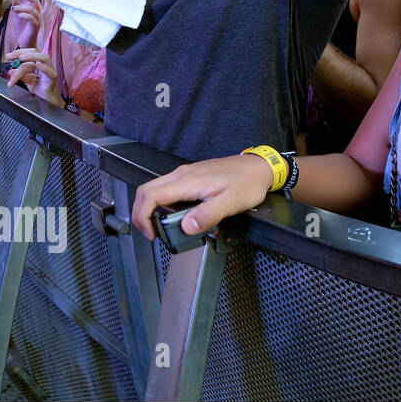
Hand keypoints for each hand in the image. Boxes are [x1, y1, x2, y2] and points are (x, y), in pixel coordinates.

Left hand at [5, 47, 59, 104]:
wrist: (48, 100)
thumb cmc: (41, 89)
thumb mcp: (28, 81)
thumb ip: (21, 76)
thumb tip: (10, 71)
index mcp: (38, 64)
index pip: (29, 53)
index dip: (18, 52)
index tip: (9, 56)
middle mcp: (44, 65)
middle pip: (36, 52)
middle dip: (22, 52)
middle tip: (12, 57)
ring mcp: (50, 71)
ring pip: (44, 58)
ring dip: (32, 57)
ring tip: (21, 58)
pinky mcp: (52, 79)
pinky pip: (49, 72)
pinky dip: (44, 68)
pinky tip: (37, 64)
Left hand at [8, 0, 41, 31]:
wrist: (25, 44)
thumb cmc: (22, 31)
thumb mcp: (17, 17)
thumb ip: (17, 7)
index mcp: (34, 11)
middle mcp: (37, 15)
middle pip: (36, 1)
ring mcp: (37, 21)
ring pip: (33, 9)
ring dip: (22, 7)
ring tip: (13, 8)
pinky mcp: (35, 28)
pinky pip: (32, 19)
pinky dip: (24, 15)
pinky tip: (18, 15)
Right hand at [131, 153, 277, 240]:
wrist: (259, 167)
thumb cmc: (248, 182)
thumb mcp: (230, 203)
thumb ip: (207, 215)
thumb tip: (187, 227)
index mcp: (188, 181)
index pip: (150, 195)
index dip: (143, 217)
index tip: (151, 234)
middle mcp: (183, 175)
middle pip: (146, 191)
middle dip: (141, 214)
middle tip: (151, 233)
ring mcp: (187, 174)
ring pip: (156, 189)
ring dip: (152, 209)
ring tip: (162, 228)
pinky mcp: (192, 177)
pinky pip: (169, 189)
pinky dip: (165, 204)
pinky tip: (177, 216)